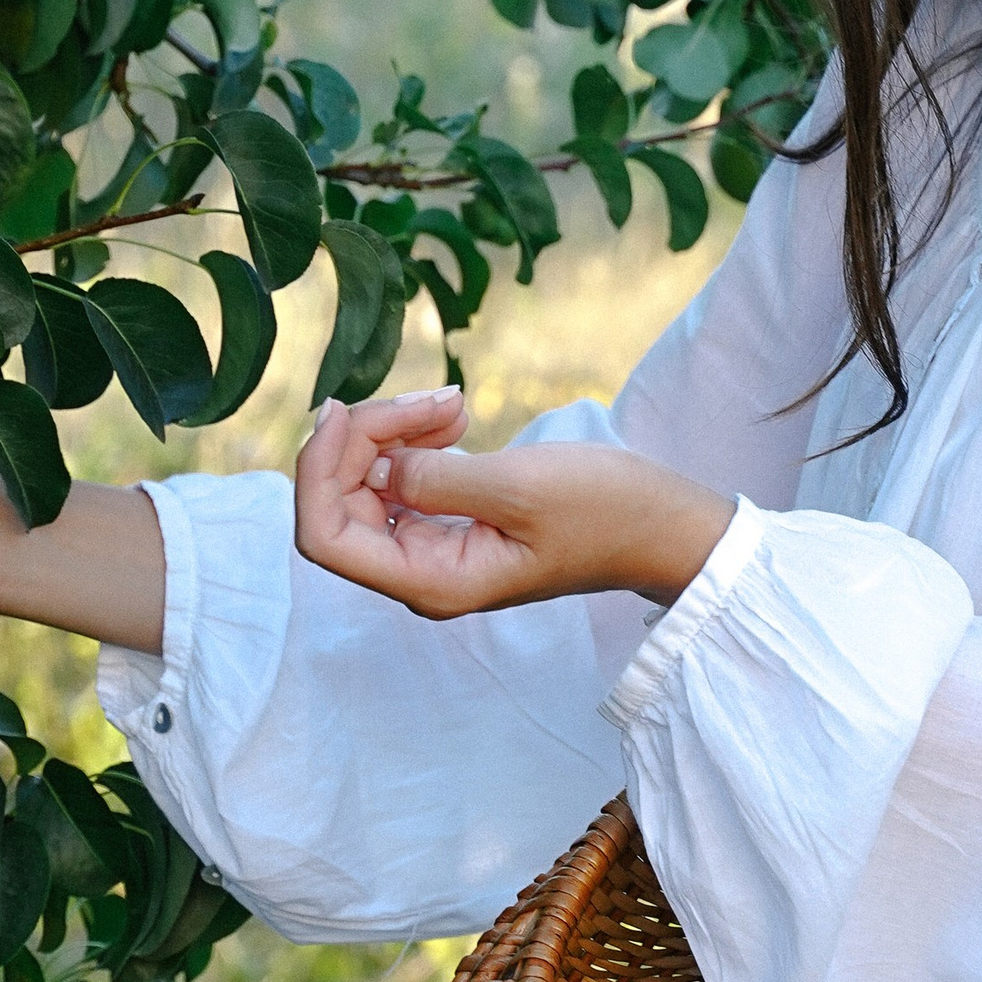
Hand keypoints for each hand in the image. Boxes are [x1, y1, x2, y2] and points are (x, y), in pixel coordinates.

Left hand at [293, 389, 731, 618]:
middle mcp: (421, 572)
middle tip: (433, 399)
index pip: (325, 538)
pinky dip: (416, 439)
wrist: (663, 524)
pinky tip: (457, 416)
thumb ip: (436, 479)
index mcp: (432, 582)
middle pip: (341, 501)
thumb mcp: (518, 488)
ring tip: (455, 401)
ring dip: (396, 431)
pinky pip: (403, 477)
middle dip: (366, 438)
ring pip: (369, 481)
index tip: (348, 412)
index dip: (318, 472)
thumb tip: (375, 467)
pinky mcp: (452, 520)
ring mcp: (434, 546)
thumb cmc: (604, 512)